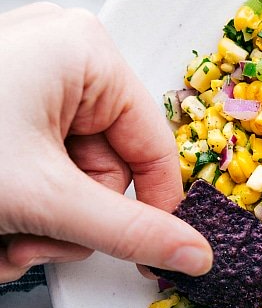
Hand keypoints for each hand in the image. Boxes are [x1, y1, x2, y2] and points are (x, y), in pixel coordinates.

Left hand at [0, 3, 212, 282]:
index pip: (155, 149)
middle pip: (108, 166)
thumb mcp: (46, 197)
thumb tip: (195, 255)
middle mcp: (63, 54)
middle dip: (72, 218)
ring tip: (3, 230)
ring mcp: (28, 75)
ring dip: (42, 219)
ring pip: (71, 173)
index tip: (141, 252)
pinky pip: (39, 163)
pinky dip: (19, 203)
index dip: (150, 210)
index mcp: (88, 52)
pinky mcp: (3, 98)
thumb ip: (131, 231)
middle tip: (32, 236)